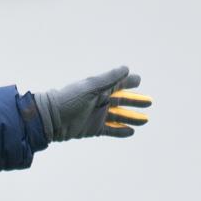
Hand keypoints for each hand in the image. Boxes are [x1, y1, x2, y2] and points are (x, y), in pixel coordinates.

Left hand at [34, 66, 151, 140]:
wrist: (51, 120)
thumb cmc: (68, 99)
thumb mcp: (90, 87)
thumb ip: (109, 79)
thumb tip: (127, 69)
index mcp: (99, 89)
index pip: (118, 84)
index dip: (129, 83)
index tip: (139, 81)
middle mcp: (99, 102)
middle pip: (121, 101)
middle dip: (135, 102)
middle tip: (149, 102)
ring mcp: (97, 116)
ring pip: (119, 117)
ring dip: (131, 118)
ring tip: (145, 120)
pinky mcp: (93, 129)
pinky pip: (111, 130)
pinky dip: (121, 131)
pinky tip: (131, 132)